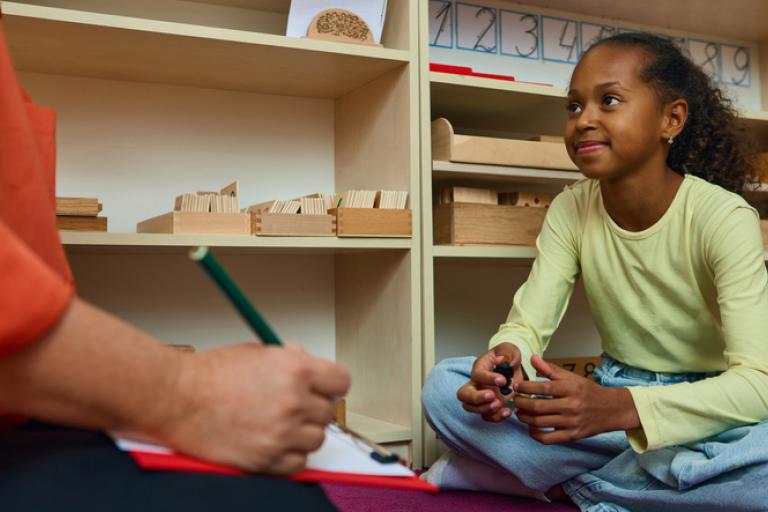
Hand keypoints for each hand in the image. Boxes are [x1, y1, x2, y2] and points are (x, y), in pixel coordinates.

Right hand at [157, 342, 349, 474]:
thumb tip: (307, 364)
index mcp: (295, 370)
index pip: (342, 381)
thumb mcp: (258, 351)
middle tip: (293, 404)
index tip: (326, 388)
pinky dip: (290, 455)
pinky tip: (273, 441)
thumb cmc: (208, 374)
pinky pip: (299, 463)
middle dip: (314, 407)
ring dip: (302, 432)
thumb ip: (290, 359)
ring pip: (317, 439)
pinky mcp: (266, 459)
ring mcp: (281, 433)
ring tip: (278, 423)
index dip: (333, 384)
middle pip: (329, 412)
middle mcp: (293, 402)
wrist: (175, 398)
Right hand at [456, 342, 526, 421]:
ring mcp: (480, 396)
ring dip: (484, 409)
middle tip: (492, 396)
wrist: (512, 368)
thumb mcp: (511, 350)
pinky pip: (486, 416)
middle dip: (476, 398)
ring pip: (470, 408)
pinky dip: (495, 417)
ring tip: (500, 404)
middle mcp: (476, 383)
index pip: (477, 374)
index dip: (488, 378)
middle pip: (463, 394)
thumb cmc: (507, 357)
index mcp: (480, 367)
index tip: (503, 380)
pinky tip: (507, 412)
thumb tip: (504, 361)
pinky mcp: (488, 406)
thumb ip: (509, 354)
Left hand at [514, 355, 638, 443]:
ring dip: (525, 418)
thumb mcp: (571, 377)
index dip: (525, 387)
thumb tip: (532, 358)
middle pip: (538, 406)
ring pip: (540, 422)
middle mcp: (571, 406)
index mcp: (570, 388)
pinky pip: (548, 438)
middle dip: (522, 403)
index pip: (542, 387)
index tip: (517, 386)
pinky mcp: (572, 436)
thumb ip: (550, 369)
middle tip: (516, 400)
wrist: (612, 409)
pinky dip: (535, 434)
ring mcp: (571, 422)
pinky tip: (531, 427)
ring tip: (520, 412)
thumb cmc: (588, 391)